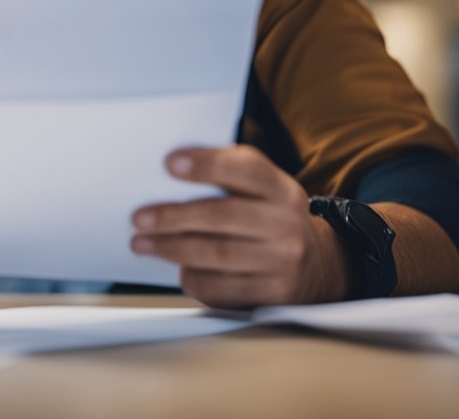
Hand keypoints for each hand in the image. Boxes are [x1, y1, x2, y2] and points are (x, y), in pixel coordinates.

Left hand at [130, 145, 350, 307]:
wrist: (319, 267)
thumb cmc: (269, 219)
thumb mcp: (263, 192)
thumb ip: (226, 179)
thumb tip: (165, 176)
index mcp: (281, 189)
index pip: (246, 168)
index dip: (208, 164)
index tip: (170, 163)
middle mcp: (287, 224)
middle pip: (223, 216)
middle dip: (174, 216)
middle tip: (139, 218)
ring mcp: (285, 262)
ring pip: (218, 255)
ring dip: (172, 249)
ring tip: (142, 243)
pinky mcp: (275, 295)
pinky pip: (222, 289)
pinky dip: (193, 278)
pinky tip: (178, 270)